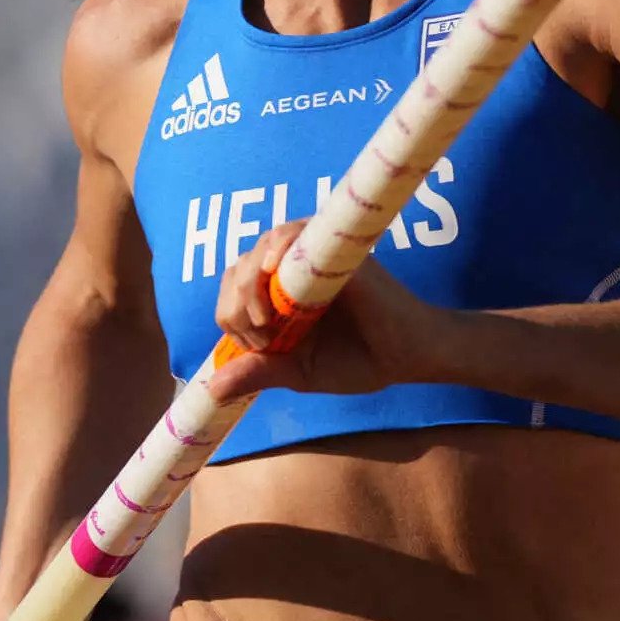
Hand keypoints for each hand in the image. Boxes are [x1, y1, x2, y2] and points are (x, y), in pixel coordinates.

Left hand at [205, 217, 452, 403]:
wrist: (408, 356)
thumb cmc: (360, 360)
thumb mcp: (299, 373)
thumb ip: (259, 372)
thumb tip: (212, 388)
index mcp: (281, 296)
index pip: (234, 289)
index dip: (230, 314)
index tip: (256, 346)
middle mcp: (293, 270)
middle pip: (240, 268)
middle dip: (234, 304)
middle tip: (258, 335)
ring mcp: (313, 256)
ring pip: (260, 250)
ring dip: (249, 284)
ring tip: (262, 317)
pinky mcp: (335, 248)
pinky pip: (294, 232)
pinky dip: (276, 244)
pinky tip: (270, 268)